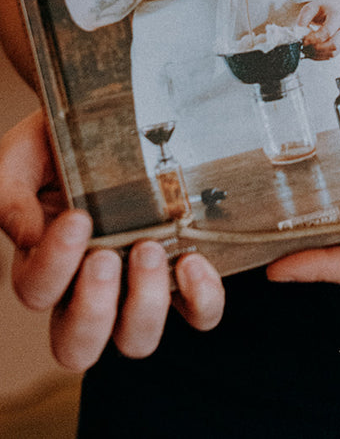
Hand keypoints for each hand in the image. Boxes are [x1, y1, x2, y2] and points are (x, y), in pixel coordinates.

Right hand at [0, 111, 224, 368]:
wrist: (117, 112)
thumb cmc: (64, 141)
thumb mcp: (24, 155)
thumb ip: (11, 192)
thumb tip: (28, 236)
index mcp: (43, 264)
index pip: (36, 290)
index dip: (53, 265)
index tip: (78, 218)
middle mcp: (86, 289)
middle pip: (77, 346)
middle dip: (93, 310)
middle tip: (106, 256)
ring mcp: (137, 287)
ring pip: (136, 340)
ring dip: (145, 304)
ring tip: (150, 249)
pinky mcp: (182, 275)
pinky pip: (198, 312)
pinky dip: (201, 299)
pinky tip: (192, 261)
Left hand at [297, 1, 339, 58]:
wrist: (333, 6)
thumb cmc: (322, 7)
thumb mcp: (311, 6)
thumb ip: (305, 15)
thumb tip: (300, 27)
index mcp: (337, 16)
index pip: (328, 32)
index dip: (315, 38)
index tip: (304, 40)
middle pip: (333, 44)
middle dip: (317, 48)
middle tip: (304, 47)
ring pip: (333, 53)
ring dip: (318, 54)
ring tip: (306, 50)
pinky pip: (333, 55)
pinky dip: (321, 56)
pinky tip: (312, 52)